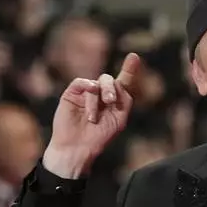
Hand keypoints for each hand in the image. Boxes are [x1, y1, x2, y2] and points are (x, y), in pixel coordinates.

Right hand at [43, 53, 142, 178]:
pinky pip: (82, 82)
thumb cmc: (99, 137)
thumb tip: (120, 82)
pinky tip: (89, 93)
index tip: (134, 57)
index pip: (123, 81)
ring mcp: (86, 93)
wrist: (77, 149)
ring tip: (92, 119)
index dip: (129, 69)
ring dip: (97, 100)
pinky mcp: (72, 93)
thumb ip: (124, 100)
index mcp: (114, 100)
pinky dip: (87, 86)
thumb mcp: (119, 120)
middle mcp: (100, 94)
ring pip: (97, 83)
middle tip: (110, 101)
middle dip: (112, 89)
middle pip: (110, 80)